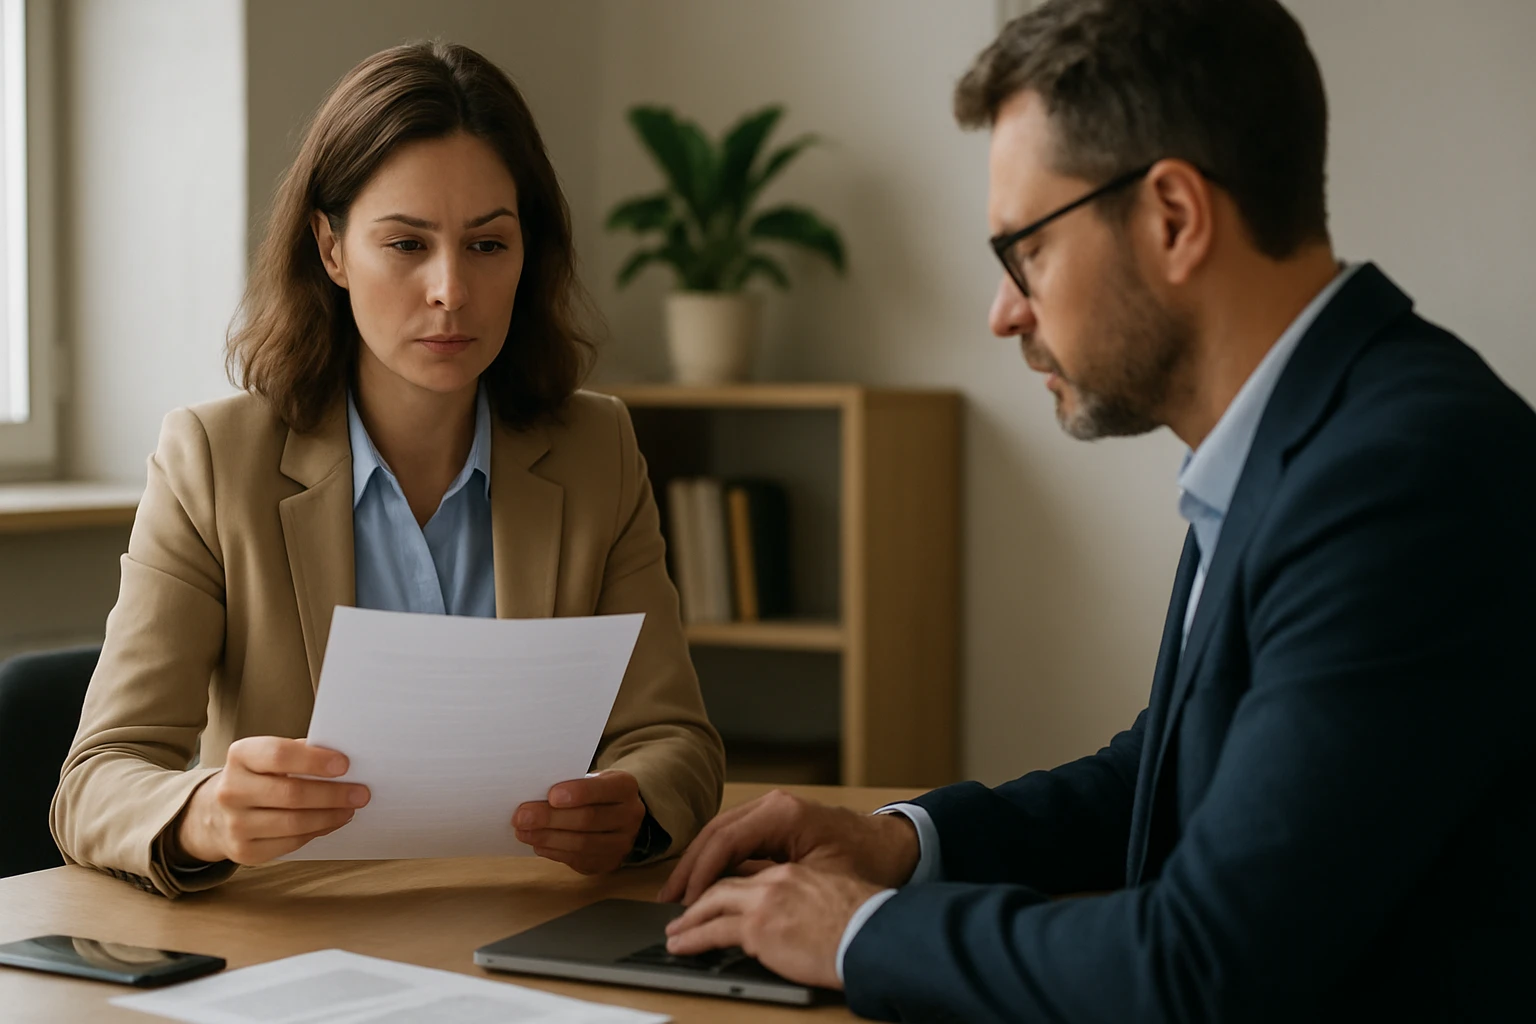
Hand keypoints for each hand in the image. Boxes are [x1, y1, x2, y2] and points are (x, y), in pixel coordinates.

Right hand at [175, 737, 369, 864]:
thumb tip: (345, 764)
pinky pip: (291, 842)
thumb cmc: (259, 775)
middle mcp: (231, 790)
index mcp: (240, 756)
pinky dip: (318, 831)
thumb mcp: (269, 755)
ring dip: (330, 816)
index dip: (314, 760)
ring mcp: (235, 823)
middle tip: (361, 793)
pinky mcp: (244, 851)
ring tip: (351, 808)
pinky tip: (333, 821)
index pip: (278, 755)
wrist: (215, 812)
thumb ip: (301, 753)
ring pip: (294, 822)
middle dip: (333, 794)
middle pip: (291, 793)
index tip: (344, 765)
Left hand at [513, 770, 645, 874]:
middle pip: (588, 819)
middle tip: (521, 817)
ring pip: (582, 844)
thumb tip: (534, 796)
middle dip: (551, 818)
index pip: (603, 790)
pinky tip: (537, 843)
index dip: (577, 793)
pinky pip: (578, 860)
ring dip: (547, 838)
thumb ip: (570, 785)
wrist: (618, 813)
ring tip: (523, 832)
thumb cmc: (595, 792)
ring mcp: (622, 842)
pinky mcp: (609, 862)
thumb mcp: (591, 779)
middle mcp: (630, 815)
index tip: (550, 795)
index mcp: (626, 787)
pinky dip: (554, 852)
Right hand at [658, 789, 919, 904]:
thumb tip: (732, 903)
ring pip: (722, 833)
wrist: (896, 847)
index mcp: (783, 814)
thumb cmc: (867, 862)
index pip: (725, 841)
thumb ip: (774, 887)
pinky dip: (718, 859)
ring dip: (700, 862)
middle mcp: (774, 805)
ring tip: (679, 894)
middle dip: (691, 867)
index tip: (686, 901)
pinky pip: (736, 837)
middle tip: (668, 899)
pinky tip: (705, 882)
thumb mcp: (819, 881)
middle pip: (716, 833)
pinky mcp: (776, 821)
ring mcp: (774, 810)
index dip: (702, 873)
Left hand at [665, 863, 882, 989]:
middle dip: (697, 892)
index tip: (710, 894)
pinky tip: (681, 945)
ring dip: (689, 917)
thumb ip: (805, 895)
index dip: (724, 881)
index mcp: (793, 870)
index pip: (747, 870)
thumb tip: (792, 914)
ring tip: (675, 930)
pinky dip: (692, 936)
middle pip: (724, 880)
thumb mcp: (831, 896)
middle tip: (680, 907)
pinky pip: (712, 930)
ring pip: (712, 902)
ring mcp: (764, 900)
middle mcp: (775, 878)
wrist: (873, 935)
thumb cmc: (864, 923)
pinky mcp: (758, 926)